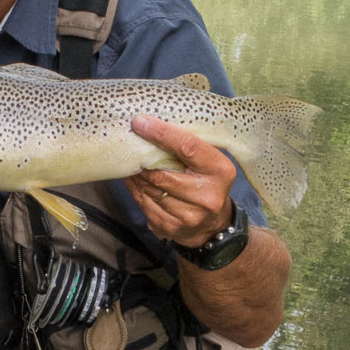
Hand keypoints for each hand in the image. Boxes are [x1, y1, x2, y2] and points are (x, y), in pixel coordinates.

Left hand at [124, 115, 236, 246]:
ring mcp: (189, 216)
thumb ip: (188, 145)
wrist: (213, 224)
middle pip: (162, 174)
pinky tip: (134, 179)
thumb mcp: (208, 160)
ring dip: (136, 175)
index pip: (188, 147)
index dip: (161, 133)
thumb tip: (150, 123)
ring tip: (131, 162)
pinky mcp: (171, 227)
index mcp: (220, 171)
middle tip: (129, 144)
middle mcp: (207, 196)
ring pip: (149, 189)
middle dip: (142, 160)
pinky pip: (143, 203)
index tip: (140, 122)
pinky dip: (135, 188)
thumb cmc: (206, 180)